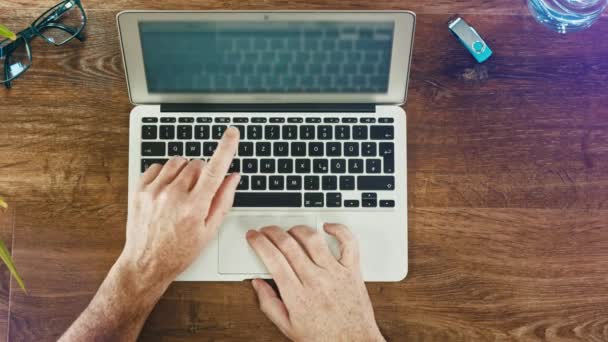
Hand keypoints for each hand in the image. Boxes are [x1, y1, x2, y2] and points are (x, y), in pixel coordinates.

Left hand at [119, 127, 239, 291]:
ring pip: (178, 162)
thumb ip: (224, 200)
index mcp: (194, 207)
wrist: (146, 263)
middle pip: (197, 164)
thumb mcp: (209, 231)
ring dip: (185, 171)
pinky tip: (168, 190)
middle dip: (203, 173)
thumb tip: (233, 177)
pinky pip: (158, 166)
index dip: (226, 148)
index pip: (214, 170)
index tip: (232, 133)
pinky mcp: (139, 189)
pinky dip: (166, 174)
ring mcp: (154, 191)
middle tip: (200, 192)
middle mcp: (173, 196)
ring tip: (183, 191)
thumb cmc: (179, 252)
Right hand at [247, 224, 384, 341]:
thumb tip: (257, 283)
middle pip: (288, 244)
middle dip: (272, 232)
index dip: (259, 242)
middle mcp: (316, 280)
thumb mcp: (288, 327)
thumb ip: (269, 304)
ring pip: (313, 239)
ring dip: (297, 229)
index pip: (273, 259)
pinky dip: (338, 229)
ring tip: (289, 231)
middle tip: (266, 231)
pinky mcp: (352, 270)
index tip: (253, 236)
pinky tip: (326, 227)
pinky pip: (348, 242)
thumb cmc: (324, 338)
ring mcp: (335, 273)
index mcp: (297, 295)